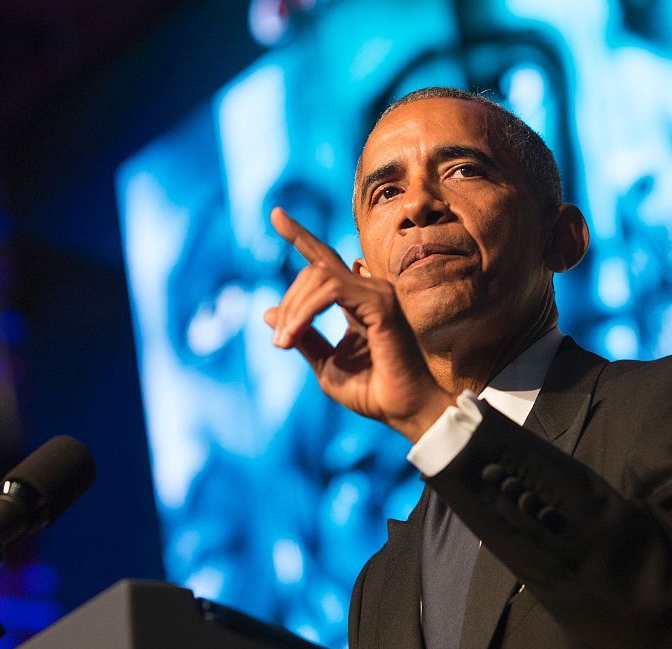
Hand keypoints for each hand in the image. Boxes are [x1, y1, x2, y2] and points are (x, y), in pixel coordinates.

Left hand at [263, 208, 453, 441]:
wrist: (404, 411)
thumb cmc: (373, 392)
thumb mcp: (326, 365)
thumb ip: (303, 337)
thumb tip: (268, 313)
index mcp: (359, 301)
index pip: (326, 261)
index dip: (300, 236)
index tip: (276, 214)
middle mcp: (371, 290)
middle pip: (315, 269)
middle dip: (288, 301)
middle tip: (279, 340)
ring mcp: (379, 293)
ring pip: (320, 277)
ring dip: (293, 309)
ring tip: (283, 342)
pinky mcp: (381, 304)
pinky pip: (331, 290)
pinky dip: (306, 310)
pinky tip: (295, 333)